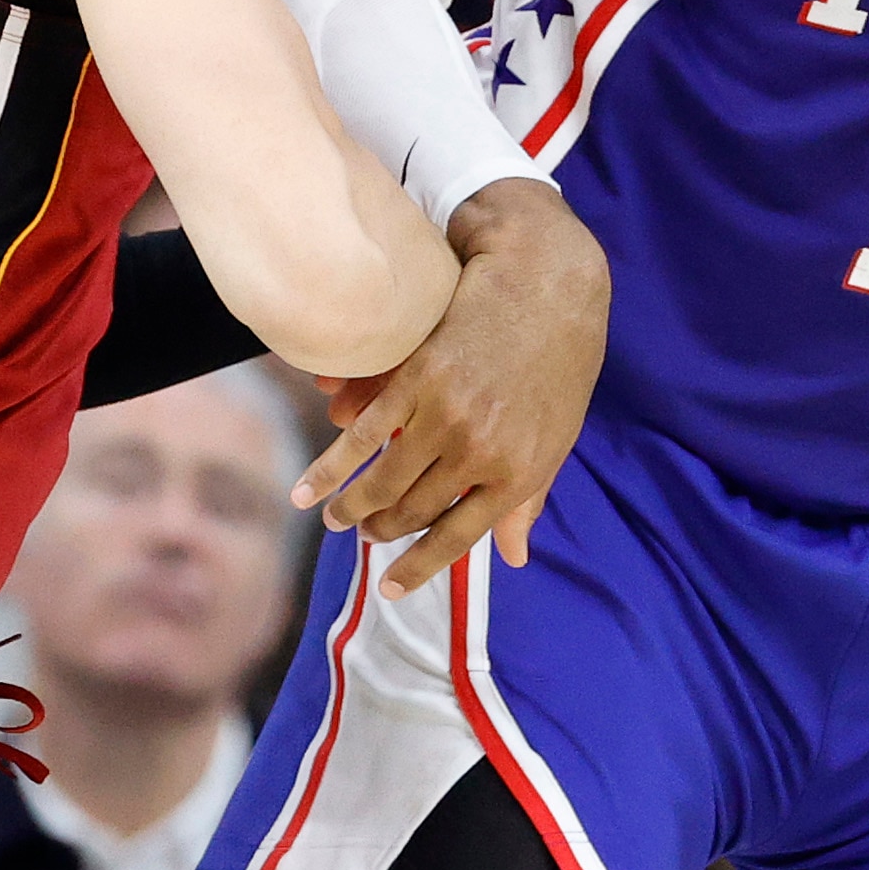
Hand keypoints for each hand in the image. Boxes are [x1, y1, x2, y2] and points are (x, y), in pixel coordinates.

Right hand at [294, 179, 606, 598]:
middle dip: (382, 530)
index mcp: (518, 473)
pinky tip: (309, 485)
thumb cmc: (559, 361)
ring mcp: (446, 417)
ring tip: (332, 517)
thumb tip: (514, 557)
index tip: (390, 588)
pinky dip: (332, 465)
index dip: (419, 568)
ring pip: (383, 480)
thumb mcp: (559, 436)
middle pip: (414, 510)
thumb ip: (531, 497)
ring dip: (350, 505)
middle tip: (362, 536)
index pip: (458, 537)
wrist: (545, 281)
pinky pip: (364, 434)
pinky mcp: (415, 380)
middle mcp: (480, 453)